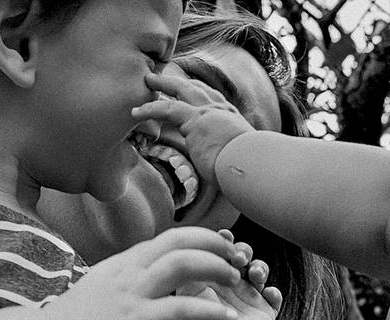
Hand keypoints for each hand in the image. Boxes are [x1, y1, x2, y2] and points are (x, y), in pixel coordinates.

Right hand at [41, 227, 241, 319]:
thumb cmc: (78, 319)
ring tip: (237, 281)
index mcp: (128, 261)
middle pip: (182, 241)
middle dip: (217, 246)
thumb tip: (156, 265)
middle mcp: (132, 270)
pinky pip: (181, 309)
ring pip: (183, 265)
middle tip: (239, 259)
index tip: (225, 248)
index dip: (205, 238)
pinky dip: (210, 312)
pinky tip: (228, 319)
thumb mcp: (107, 283)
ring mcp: (133, 294)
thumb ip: (134, 272)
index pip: (173, 237)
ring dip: (217, 269)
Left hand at [131, 73, 254, 189]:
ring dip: (162, 84)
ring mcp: (209, 113)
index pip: (214, 99)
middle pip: (196, 88)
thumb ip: (233, 158)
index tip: (190, 86)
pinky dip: (149, 109)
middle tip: (164, 75)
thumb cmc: (251, 168)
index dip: (199, 91)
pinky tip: (136, 112)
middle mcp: (221, 110)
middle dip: (179, 80)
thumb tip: (233, 173)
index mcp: (232, 118)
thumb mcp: (242, 158)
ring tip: (147, 80)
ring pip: (181, 90)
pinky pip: (166, 109)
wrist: (252, 165)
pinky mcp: (194, 120)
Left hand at [177, 229, 282, 319]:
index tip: (225, 235)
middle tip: (239, 257)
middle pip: (245, 255)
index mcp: (214, 276)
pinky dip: (275, 292)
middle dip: (244, 250)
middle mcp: (233, 284)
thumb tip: (200, 245)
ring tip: (255, 274)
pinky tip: (268, 293)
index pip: (223, 250)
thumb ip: (191, 268)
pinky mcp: (265, 313)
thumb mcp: (188, 292)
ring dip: (261, 267)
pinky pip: (276, 297)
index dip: (226, 241)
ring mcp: (250, 297)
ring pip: (262, 271)